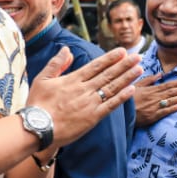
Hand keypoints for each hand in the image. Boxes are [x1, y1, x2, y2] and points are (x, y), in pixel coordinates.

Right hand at [26, 47, 143, 153]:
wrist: (37, 128)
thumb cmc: (37, 104)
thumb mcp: (42, 79)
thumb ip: (56, 64)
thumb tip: (67, 50)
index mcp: (73, 79)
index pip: (96, 66)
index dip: (110, 58)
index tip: (122, 51)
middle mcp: (84, 89)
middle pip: (108, 74)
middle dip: (124, 64)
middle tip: (138, 56)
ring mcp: (90, 103)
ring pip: (112, 87)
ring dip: (127, 77)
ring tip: (139, 68)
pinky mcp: (93, 118)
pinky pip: (110, 105)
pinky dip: (122, 97)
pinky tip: (132, 89)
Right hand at [132, 74, 176, 129]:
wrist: (119, 110)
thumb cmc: (128, 98)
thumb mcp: (136, 86)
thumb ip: (149, 80)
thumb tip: (160, 75)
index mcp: (151, 90)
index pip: (168, 85)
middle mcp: (154, 97)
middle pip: (171, 92)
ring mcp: (153, 107)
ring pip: (169, 101)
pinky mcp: (151, 117)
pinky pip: (163, 112)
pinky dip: (171, 109)